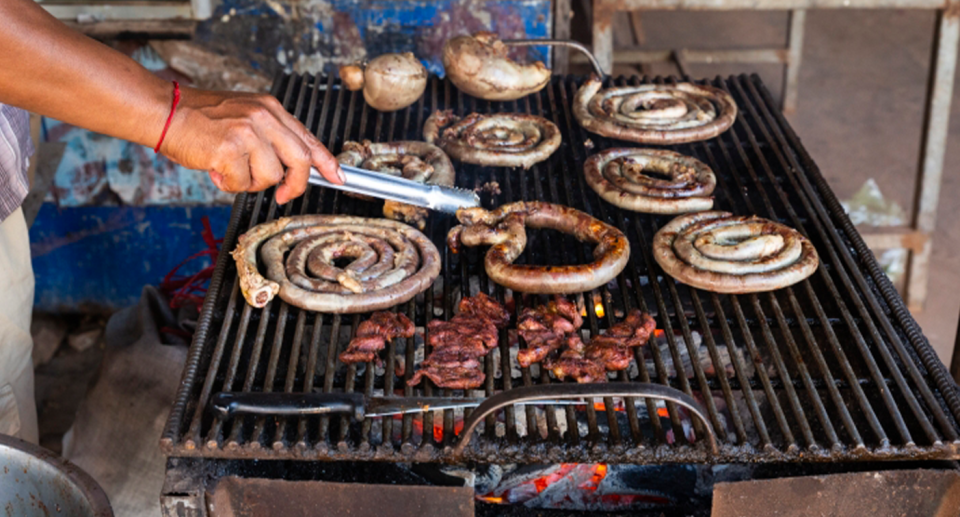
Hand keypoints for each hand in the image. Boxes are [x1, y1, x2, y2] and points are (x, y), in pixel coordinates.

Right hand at [159, 87, 344, 203]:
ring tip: (229, 168)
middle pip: (300, 161)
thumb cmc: (200, 119)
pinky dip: (228, 184)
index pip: (308, 138)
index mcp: (270, 109)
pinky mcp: (230, 149)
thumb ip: (270, 137)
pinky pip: (242, 183)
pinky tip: (215, 169)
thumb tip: (292, 167)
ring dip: (249, 182)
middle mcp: (263, 117)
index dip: (326, 162)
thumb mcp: (244, 117)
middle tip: (283, 195)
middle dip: (295, 185)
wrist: (164, 110)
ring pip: (270, 176)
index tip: (337, 178)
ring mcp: (248, 132)